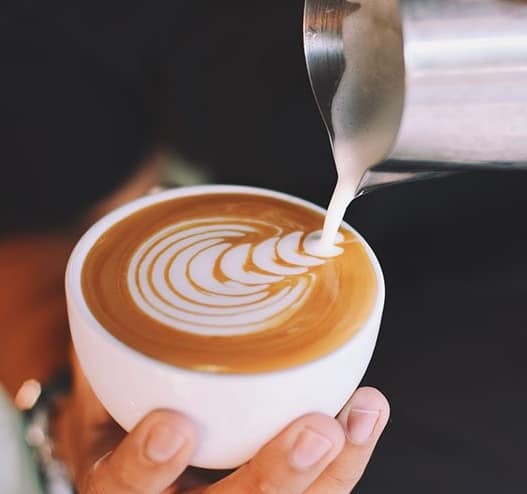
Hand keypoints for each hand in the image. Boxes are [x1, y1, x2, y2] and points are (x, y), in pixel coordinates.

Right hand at [55, 355, 388, 492]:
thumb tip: (127, 267)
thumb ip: (113, 343)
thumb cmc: (122, 415)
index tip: (173, 424)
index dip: (144, 466)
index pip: (120, 486)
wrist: (138, 459)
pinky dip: (346, 459)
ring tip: (358, 415)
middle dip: (273, 476)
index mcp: (118, 483)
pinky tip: (362, 416)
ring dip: (329, 471)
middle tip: (314, 430)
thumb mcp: (101, 386)